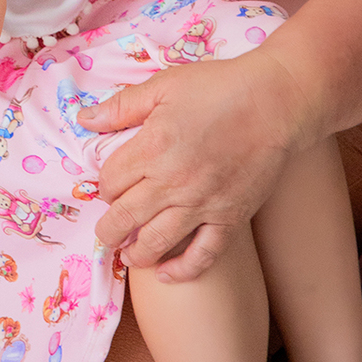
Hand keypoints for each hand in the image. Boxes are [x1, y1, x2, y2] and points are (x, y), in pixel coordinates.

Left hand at [86, 50, 314, 280]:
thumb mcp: (163, 85)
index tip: (109, 185)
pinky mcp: (231, 218)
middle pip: (124, 218)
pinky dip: (182, 270)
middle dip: (109, 228)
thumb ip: (121, 106)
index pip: (109, 181)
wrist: (277, 101)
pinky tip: (166, 276)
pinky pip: (203, 255)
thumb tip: (84, 120)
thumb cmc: (219, 87)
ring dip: (135, 253)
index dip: (103, 185)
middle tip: (106, 231)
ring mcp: (202, 205)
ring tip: (128, 254)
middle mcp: (172, 183)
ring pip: (156, 242)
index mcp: (151, 148)